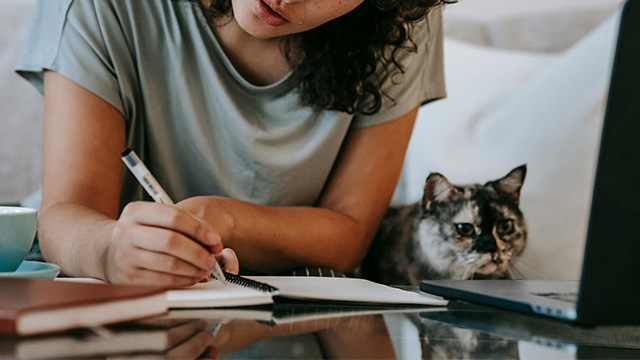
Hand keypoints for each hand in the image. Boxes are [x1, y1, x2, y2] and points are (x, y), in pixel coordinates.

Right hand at [103, 201, 237, 285]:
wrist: (108, 250)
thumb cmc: (143, 233)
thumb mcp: (156, 219)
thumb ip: (185, 225)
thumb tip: (214, 242)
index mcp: (136, 212)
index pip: (173, 217)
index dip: (199, 229)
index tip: (215, 239)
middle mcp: (126, 232)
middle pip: (171, 241)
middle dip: (198, 252)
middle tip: (211, 258)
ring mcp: (125, 256)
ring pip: (169, 264)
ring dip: (194, 268)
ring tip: (205, 268)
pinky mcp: (128, 278)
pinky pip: (164, 281)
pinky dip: (184, 280)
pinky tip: (192, 277)